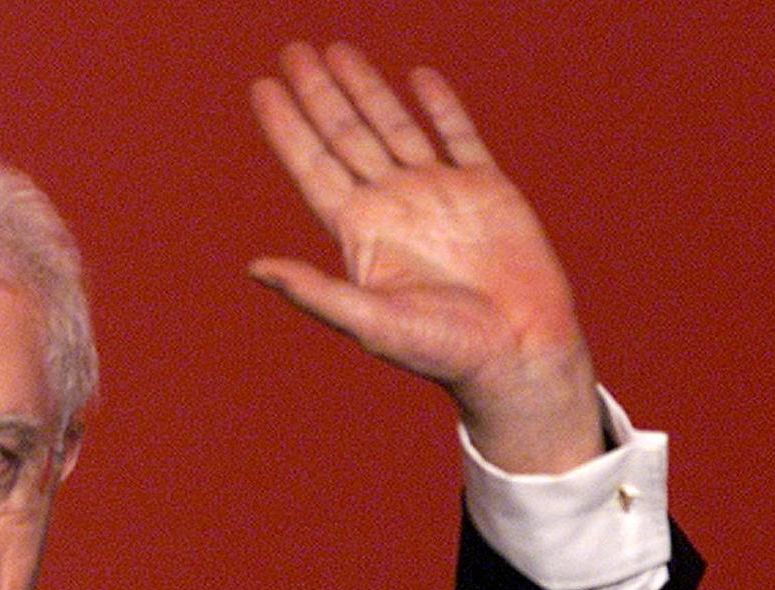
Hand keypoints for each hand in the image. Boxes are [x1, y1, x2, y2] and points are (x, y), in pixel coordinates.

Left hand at [249, 42, 602, 473]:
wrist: (519, 354)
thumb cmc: (442, 350)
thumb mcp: (369, 321)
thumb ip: (314, 291)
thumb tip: (254, 268)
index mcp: (361, 233)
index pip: (312, 166)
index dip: (286, 127)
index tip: (262, 87)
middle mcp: (394, 206)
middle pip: (345, 137)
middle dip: (319, 94)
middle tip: (292, 51)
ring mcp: (439, 194)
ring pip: (394, 126)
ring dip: (366, 89)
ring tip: (337, 50)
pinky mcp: (487, 190)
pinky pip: (459, 136)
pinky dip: (440, 106)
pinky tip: (417, 77)